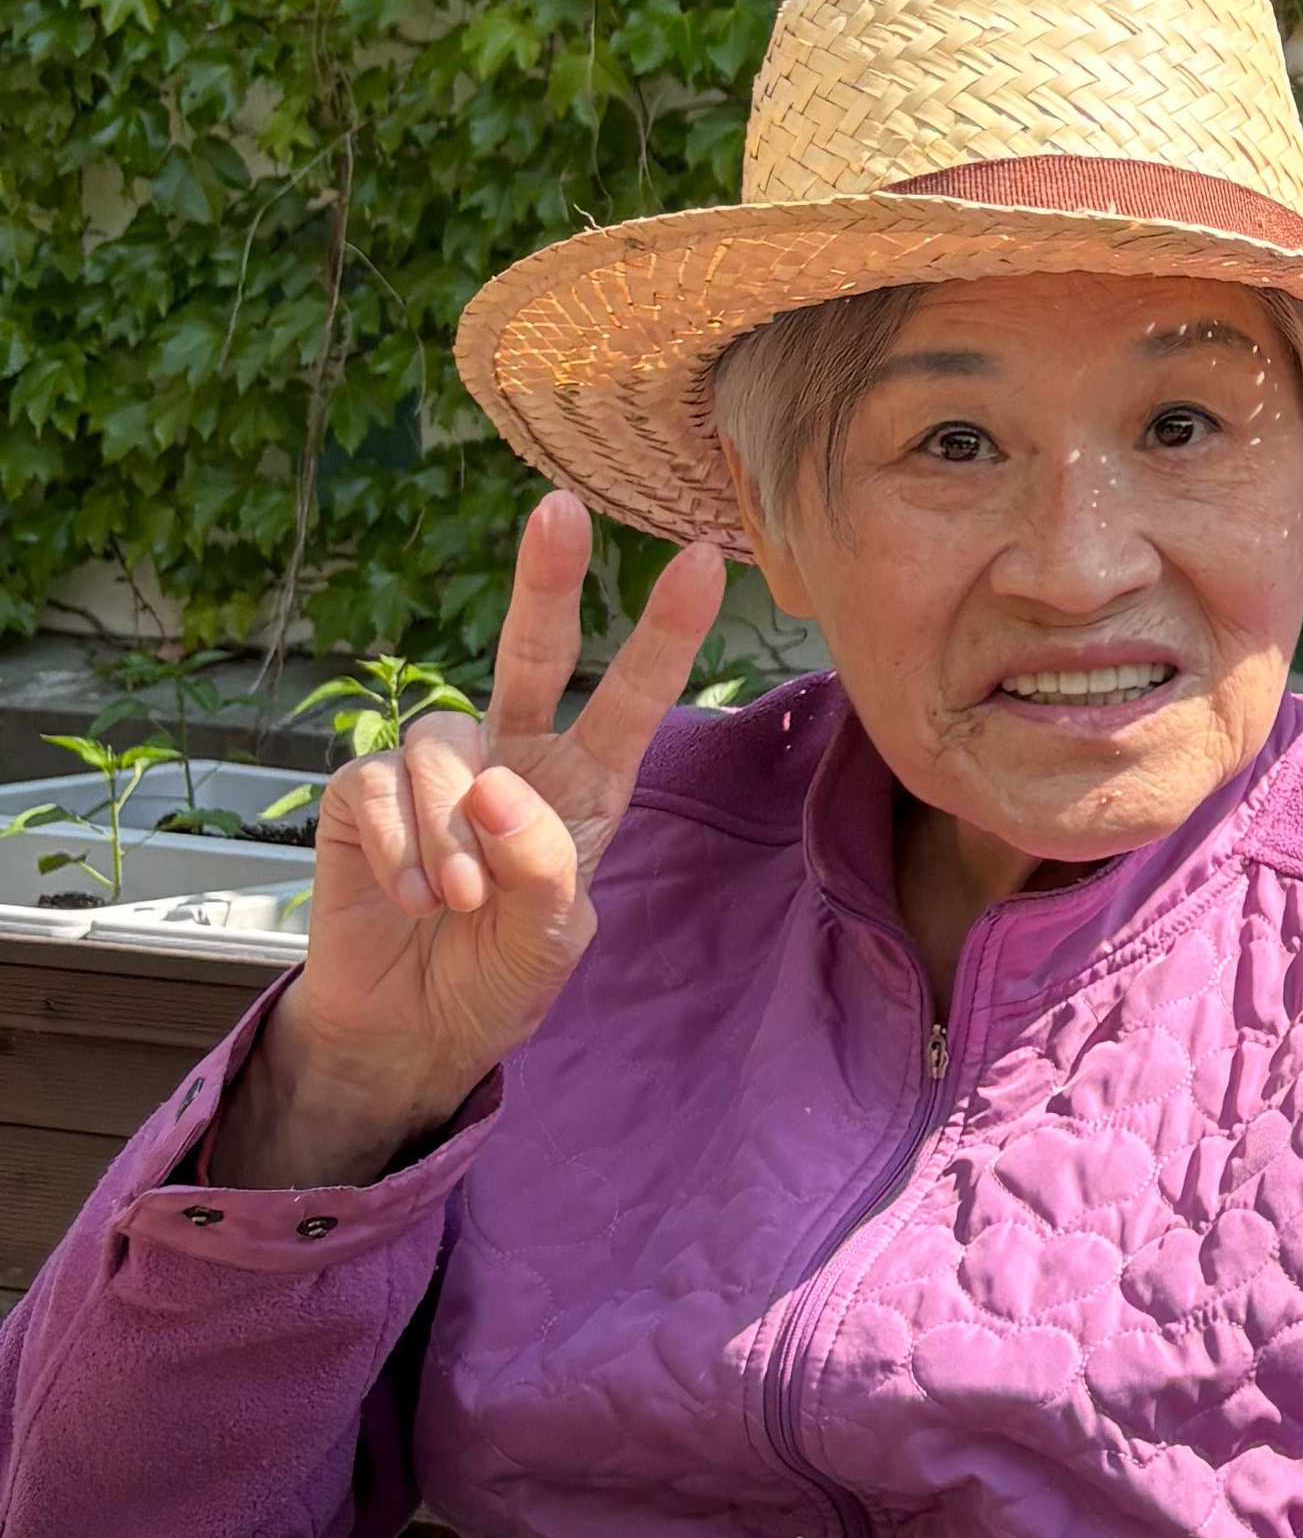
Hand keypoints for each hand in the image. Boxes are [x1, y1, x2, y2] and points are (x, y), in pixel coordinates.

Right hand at [208, 496, 727, 1190]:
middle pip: (529, 650)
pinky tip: (416, 899)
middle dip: (545, 581)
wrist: (415, 1027)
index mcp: (583, 785)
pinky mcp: (360, 794)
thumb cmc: (500, 973)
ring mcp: (435, 772)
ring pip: (443, 744)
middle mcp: (512, 758)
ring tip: (462, 901)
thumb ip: (542, 867)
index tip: (707, 560)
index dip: (665, 634)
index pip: (629, 698)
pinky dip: (401, 847)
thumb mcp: (553, 937)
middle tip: (560, 510)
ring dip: (453, 829)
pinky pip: (377, 787)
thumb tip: (496, 787)